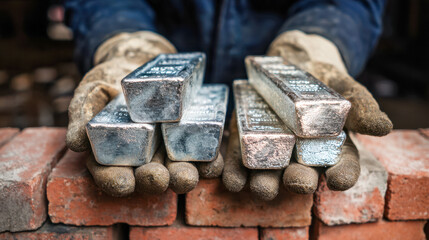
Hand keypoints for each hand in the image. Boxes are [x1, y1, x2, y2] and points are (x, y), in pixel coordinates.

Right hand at [67, 31, 222, 196]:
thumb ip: (82, 114)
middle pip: (148, 177)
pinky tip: (214, 161)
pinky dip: (208, 161)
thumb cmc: (111, 81)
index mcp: (115, 154)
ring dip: (184, 176)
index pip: (111, 174)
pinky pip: (201, 155)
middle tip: (159, 177)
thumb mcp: (92, 91)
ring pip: (176, 170)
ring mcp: (168, 152)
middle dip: (154, 180)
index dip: (115, 181)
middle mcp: (143, 159)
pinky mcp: (191, 141)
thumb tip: (75, 142)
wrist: (141, 63)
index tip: (124, 183)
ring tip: (187, 175)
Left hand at [222, 30, 391, 199]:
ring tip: (261, 188)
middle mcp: (301, 155)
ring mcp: (273, 150)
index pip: (341, 166)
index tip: (340, 180)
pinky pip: (240, 159)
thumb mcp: (343, 85)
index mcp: (330, 147)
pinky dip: (234, 171)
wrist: (290, 61)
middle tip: (298, 182)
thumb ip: (360, 105)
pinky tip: (230, 179)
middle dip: (299, 181)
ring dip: (264, 183)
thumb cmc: (322, 77)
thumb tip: (382, 127)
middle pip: (302, 174)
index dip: (342, 174)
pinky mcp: (247, 140)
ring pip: (270, 173)